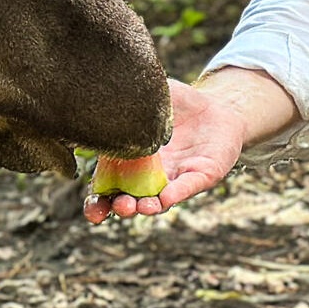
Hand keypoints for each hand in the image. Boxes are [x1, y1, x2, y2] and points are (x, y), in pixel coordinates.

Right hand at [82, 77, 249, 222]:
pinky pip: (187, 187)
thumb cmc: (177, 103)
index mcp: (130, 163)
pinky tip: (166, 196)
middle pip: (131, 202)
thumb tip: (98, 98)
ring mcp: (175, 179)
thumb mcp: (148, 98)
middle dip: (121, 208)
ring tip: (139, 206)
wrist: (216, 105)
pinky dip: (176, 192)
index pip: (108, 191)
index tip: (92, 209)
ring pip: (159, 201)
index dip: (97, 204)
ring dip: (147, 207)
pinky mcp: (201, 175)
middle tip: (118, 205)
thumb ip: (126, 101)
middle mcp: (150, 178)